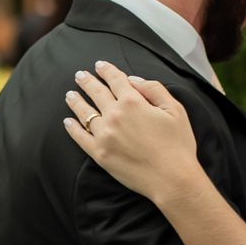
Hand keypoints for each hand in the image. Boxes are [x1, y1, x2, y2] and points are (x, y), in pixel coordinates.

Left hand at [63, 60, 200, 203]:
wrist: (172, 179)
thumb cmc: (178, 145)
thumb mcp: (175, 110)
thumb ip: (154, 89)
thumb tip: (133, 80)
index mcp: (133, 102)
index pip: (115, 79)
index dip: (106, 70)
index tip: (99, 65)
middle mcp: (114, 115)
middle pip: (96, 92)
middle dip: (87, 81)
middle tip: (79, 75)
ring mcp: (104, 135)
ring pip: (84, 113)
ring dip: (76, 101)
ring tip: (70, 95)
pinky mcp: (99, 154)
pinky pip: (80, 137)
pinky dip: (72, 128)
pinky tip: (68, 121)